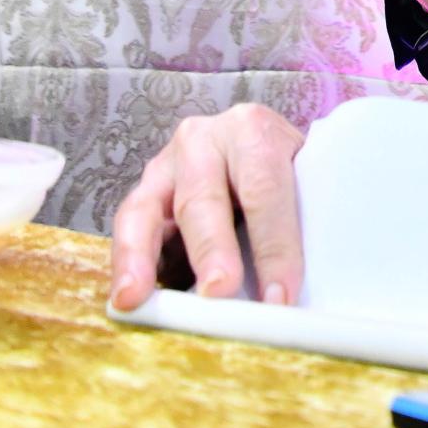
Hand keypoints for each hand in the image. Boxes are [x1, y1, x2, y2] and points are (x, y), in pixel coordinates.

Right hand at [110, 102, 305, 312]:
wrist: (254, 152)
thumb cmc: (285, 175)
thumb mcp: (303, 182)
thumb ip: (302, 221)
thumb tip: (295, 293)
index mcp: (253, 130)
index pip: (266, 188)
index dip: (274, 245)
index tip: (281, 296)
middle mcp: (204, 139)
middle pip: (205, 197)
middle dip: (212, 248)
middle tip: (218, 290)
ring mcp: (166, 164)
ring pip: (149, 208)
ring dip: (143, 255)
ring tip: (136, 296)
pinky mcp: (142, 194)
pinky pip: (126, 227)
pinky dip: (124, 263)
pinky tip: (124, 297)